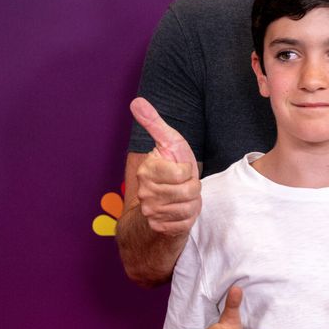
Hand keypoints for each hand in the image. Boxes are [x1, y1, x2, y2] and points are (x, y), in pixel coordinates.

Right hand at [130, 97, 201, 234]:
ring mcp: (150, 212)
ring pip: (188, 209)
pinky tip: (179, 211)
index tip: (180, 170)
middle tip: (183, 185)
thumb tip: (136, 100)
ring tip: (182, 198)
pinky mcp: (158, 227)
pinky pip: (184, 224)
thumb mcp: (169, 142)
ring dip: (191, 204)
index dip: (188, 172)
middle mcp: (145, 192)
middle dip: (192, 188)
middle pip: (188, 192)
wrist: (165, 200)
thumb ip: (153, 122)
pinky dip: (187, 218)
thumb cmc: (172, 166)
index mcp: (147, 170)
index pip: (183, 173)